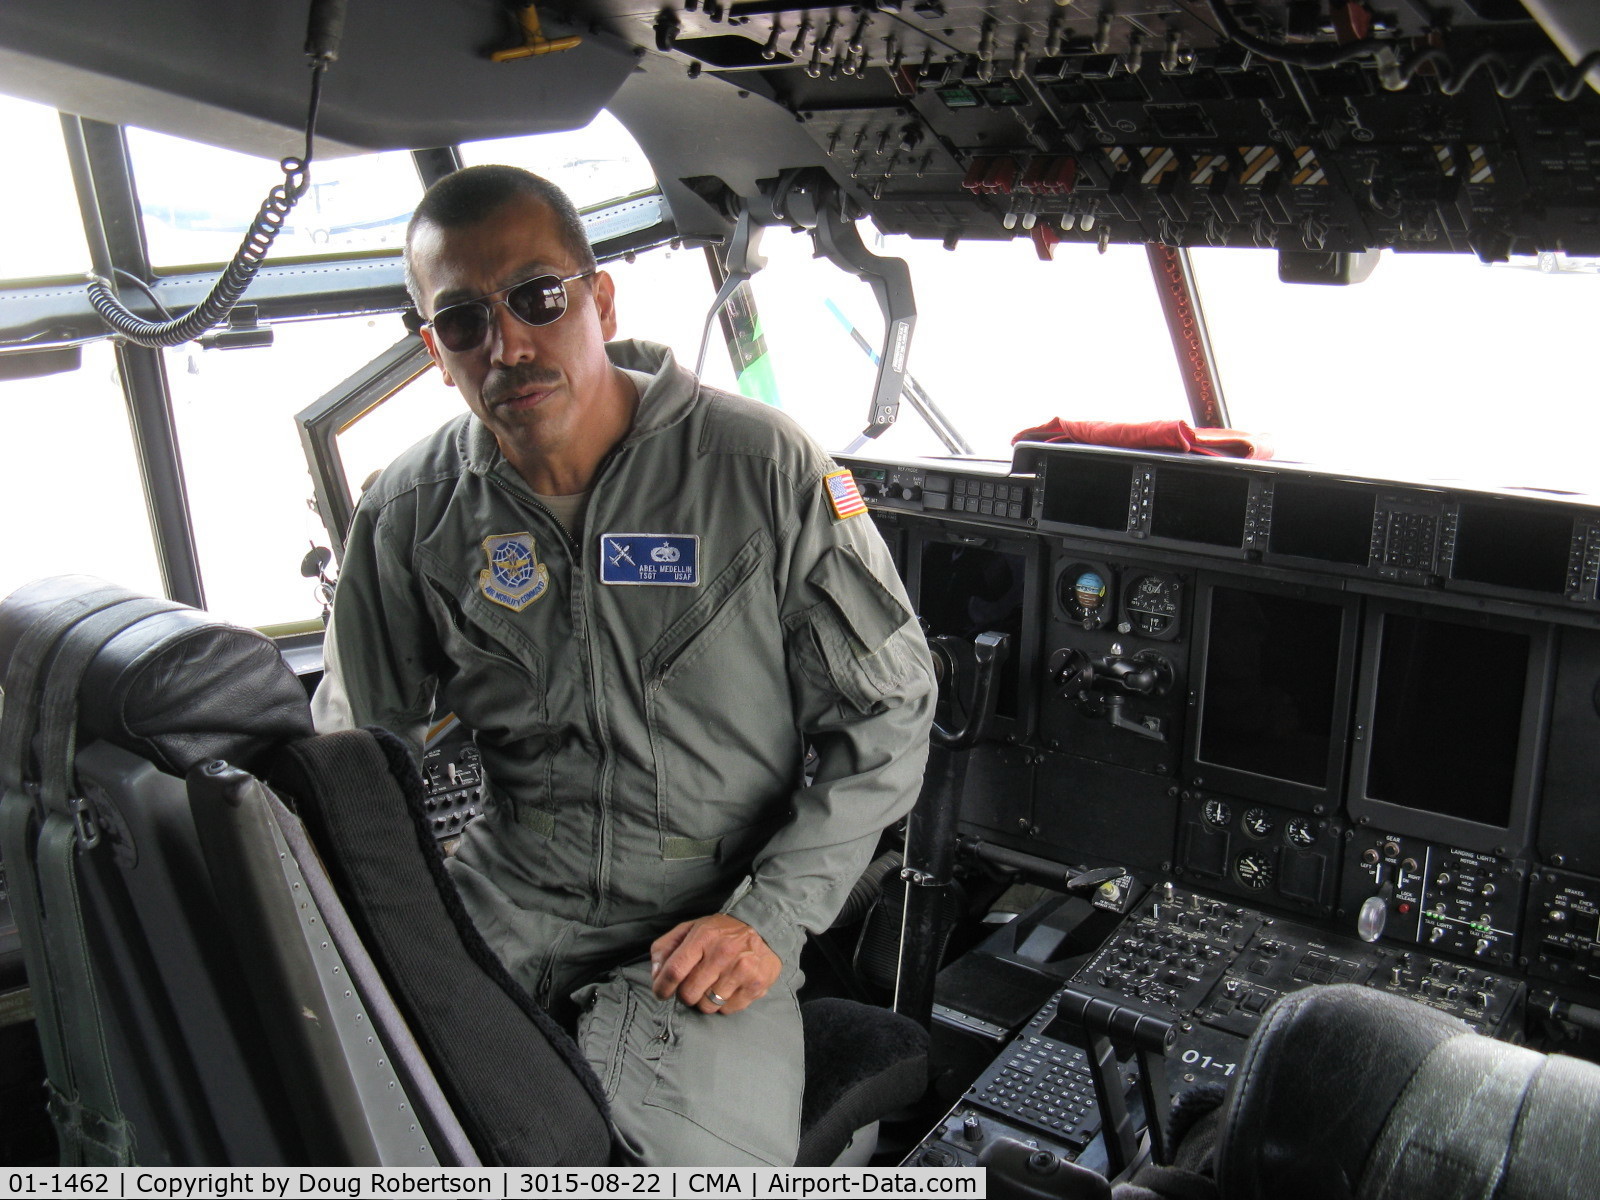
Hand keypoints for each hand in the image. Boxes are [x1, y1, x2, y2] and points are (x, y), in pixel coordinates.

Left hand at [650, 913, 781, 1014]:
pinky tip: (729, 987)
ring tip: (713, 985)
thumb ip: (666, 948)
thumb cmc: (720, 932)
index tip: (661, 992)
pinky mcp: (756, 985)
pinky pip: (727, 1010)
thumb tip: (655, 975)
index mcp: (703, 936)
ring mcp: (742, 970)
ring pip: (707, 1006)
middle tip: (692, 985)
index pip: (674, 970)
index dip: (662, 987)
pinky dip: (724, 1003)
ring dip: (705, 1000)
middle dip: (685, 994)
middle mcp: (723, 953)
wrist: (763, 928)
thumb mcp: (690, 929)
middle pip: (688, 994)